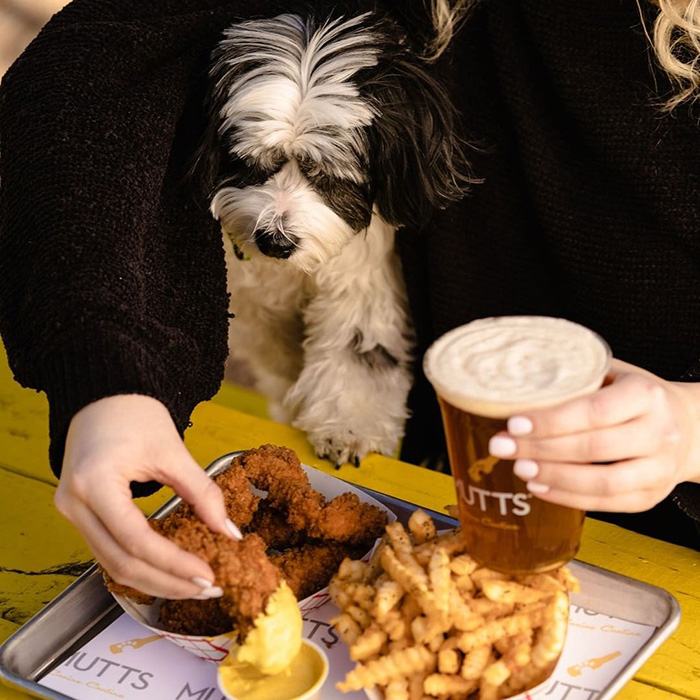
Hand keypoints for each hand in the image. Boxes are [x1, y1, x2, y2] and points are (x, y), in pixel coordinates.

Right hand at [55, 394, 241, 598]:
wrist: (105, 395)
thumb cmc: (133, 414)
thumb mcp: (173, 451)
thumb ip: (203, 493)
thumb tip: (229, 532)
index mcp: (95, 483)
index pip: (136, 539)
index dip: (173, 564)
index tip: (207, 575)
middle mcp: (75, 504)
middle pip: (121, 564)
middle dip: (168, 582)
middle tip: (208, 588)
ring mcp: (72, 513)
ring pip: (113, 566)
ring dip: (156, 580)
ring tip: (195, 585)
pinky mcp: (81, 515)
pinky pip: (110, 552)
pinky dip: (142, 566)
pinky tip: (171, 570)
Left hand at [487, 359, 699, 511]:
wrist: (691, 426)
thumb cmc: (636, 396)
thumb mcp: (613, 374)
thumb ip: (574, 378)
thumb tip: (513, 384)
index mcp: (646, 394)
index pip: (593, 411)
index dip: (551, 420)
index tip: (513, 423)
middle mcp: (659, 432)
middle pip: (593, 448)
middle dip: (540, 449)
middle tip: (502, 446)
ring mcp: (659, 469)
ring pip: (602, 482)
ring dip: (554, 477)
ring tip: (519, 468)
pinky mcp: (651, 496)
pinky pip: (607, 503)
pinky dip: (569, 497)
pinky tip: (540, 487)